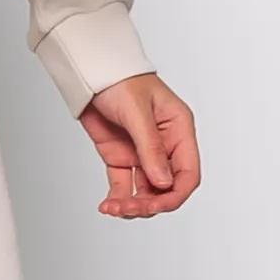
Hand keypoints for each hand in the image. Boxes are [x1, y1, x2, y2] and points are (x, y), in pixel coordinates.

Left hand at [81, 73, 200, 217]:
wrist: (91, 71)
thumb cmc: (121, 79)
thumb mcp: (137, 113)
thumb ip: (151, 148)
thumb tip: (163, 183)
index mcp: (179, 131)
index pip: (187, 173)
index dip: (175, 195)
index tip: (155, 206)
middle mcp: (164, 146)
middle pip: (166, 188)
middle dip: (150, 203)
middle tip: (128, 209)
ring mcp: (142, 153)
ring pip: (145, 192)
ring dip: (131, 205)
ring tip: (112, 208)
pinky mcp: (121, 157)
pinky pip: (124, 186)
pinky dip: (117, 199)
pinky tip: (107, 206)